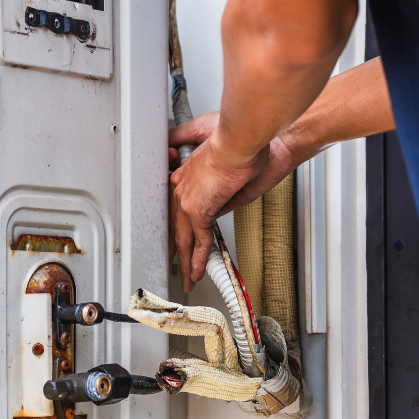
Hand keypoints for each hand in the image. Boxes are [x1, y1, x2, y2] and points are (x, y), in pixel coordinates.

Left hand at [169, 112, 313, 291]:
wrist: (242, 139)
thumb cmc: (239, 144)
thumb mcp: (227, 170)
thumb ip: (221, 192)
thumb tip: (222, 204)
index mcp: (186, 176)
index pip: (178, 209)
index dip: (180, 228)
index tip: (182, 240)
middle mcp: (182, 187)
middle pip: (176, 226)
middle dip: (178, 250)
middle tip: (180, 267)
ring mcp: (188, 199)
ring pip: (184, 237)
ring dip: (188, 261)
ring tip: (189, 278)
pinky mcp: (199, 209)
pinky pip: (200, 240)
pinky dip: (201, 258)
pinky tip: (200, 270)